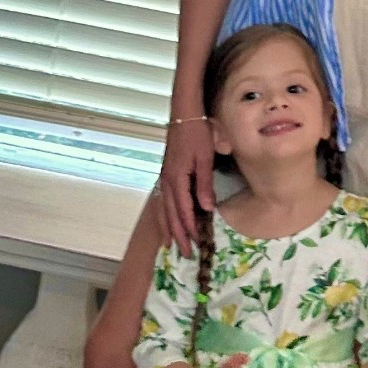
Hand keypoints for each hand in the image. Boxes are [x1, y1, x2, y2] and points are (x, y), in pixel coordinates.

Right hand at [156, 116, 214, 255]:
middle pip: (170, 214)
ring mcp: (164, 178)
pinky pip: (161, 201)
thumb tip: (206, 208)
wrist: (184, 115)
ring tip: (170, 245)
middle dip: (178, 235)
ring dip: (168, 228)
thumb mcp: (204, 157)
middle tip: (186, 253)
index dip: (190, 227)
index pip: (183, 210)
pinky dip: (163, 215)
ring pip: (163, 210)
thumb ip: (204, 183)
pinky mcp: (166, 175)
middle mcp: (167, 181)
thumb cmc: (197, 133)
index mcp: (177, 177)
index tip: (197, 242)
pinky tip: (165, 222)